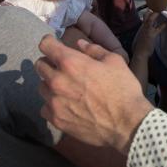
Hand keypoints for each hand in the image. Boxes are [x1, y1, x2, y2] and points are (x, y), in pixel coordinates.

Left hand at [36, 36, 152, 150]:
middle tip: (62, 67)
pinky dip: (52, 104)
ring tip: (66, 88)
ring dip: (50, 84)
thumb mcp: (114, 61)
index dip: (49, 42)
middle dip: (49, 62)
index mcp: (70, 62)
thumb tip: (79, 44)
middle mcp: (57, 81)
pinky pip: (45, 107)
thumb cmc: (123, 89)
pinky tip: (66, 105)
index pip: (46, 45)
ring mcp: (54, 102)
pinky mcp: (56, 120)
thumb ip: (94, 50)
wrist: (126, 123)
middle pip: (39, 65)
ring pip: (41, 87)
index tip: (53, 44)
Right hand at [133, 11, 166, 58]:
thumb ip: (144, 32)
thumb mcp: (141, 37)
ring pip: (150, 19)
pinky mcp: (151, 34)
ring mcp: (146, 30)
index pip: (145, 17)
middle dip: (152, 10)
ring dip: (156, 14)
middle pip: (146, 15)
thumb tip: (147, 30)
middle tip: (160, 7)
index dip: (150, 13)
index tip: (156, 10)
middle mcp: (143, 27)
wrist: (140, 53)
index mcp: (142, 27)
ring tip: (163, 11)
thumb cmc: (140, 46)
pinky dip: (163, 25)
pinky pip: (157, 27)